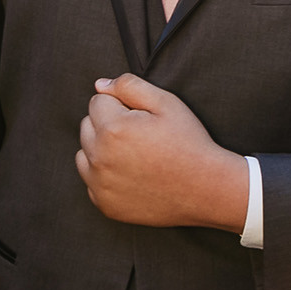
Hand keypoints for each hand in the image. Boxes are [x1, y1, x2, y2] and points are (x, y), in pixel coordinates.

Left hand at [76, 73, 245, 229]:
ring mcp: (100, 184)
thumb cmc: (189, 142)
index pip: (97, 101)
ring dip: (101, 149)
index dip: (121, 105)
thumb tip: (99, 85)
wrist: (205, 189)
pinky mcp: (104, 204)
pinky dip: (105, 176)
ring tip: (134, 155)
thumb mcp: (167, 103)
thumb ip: (130, 86)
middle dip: (107, 124)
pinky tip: (132, 175)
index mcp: (113, 128)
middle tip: (140, 135)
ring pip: (84, 154)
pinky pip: (92, 181)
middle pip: (86, 126)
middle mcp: (100, 158)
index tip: (143, 118)